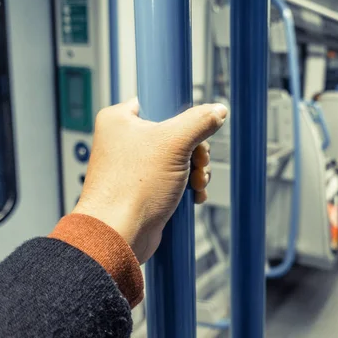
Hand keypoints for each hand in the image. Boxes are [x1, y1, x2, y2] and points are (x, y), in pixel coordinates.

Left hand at [73, 98, 227, 263]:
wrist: (118, 235)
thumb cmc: (133, 188)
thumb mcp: (174, 144)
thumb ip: (199, 121)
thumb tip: (218, 110)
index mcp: (120, 119)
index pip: (160, 102)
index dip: (182, 116)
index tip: (192, 130)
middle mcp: (124, 139)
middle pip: (176, 132)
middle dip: (196, 150)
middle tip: (197, 161)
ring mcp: (133, 165)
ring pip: (179, 156)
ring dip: (196, 169)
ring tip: (196, 182)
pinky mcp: (143, 186)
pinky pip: (174, 177)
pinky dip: (188, 185)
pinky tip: (194, 195)